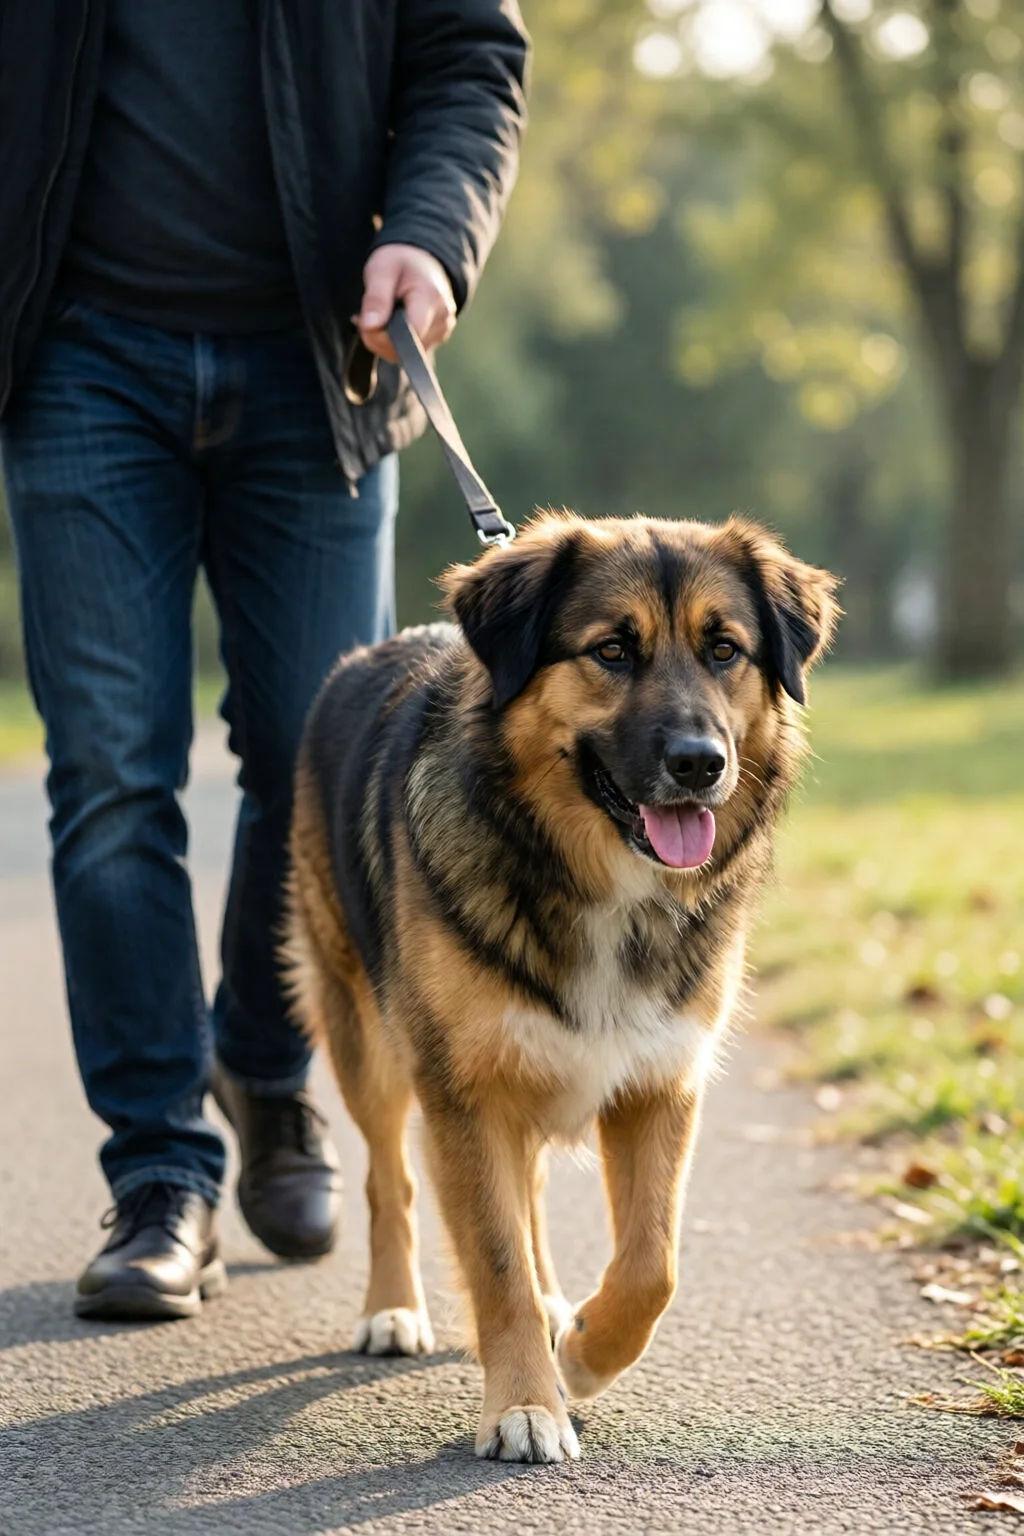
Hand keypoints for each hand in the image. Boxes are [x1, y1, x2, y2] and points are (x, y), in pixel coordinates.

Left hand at [357, 244, 455, 361]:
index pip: (408, 336)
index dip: (382, 336)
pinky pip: (408, 352)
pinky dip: (392, 342)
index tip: (365, 320)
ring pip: (403, 355)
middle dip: (377, 338)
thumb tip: (371, 326)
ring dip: (382, 341)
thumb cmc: (400, 262)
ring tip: (379, 315)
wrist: (422, 259)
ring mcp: (442, 331)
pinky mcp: (438, 338)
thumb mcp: (381, 270)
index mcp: (430, 298)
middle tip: (366, 315)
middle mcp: (442, 318)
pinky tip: (390, 323)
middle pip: (403, 349)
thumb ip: (376, 298)